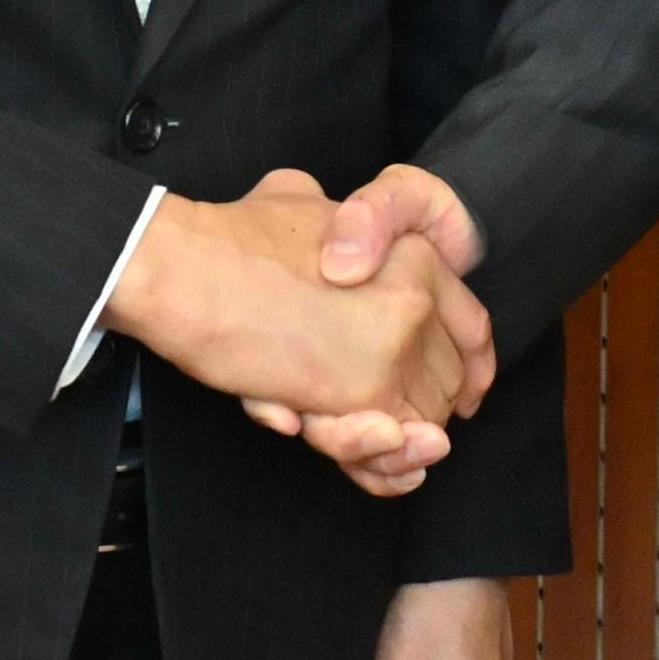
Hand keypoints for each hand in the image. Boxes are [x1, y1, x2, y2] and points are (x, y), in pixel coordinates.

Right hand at [106, 170, 492, 436]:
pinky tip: (373, 450)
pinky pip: (386, 446)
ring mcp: (392, 345)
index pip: (470, 325)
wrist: (188, 268)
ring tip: (379, 443)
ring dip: (396, 444)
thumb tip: (327, 224)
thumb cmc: (231, 234)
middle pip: (447, 379)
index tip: (461, 390)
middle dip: (422, 409)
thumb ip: (327, 218)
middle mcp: (415, 297)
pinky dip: (378, 463)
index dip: (468, 364)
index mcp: (412, 251)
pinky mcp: (359, 391)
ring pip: (420, 419)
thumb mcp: (296, 197)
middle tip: (394, 425)